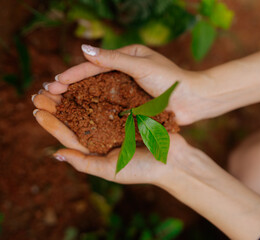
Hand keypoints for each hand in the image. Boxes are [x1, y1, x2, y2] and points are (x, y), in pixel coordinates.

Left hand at [32, 90, 259, 239]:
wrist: (175, 160)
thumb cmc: (143, 169)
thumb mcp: (111, 170)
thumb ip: (84, 164)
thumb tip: (56, 154)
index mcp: (97, 149)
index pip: (69, 136)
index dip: (52, 123)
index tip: (38, 110)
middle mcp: (105, 134)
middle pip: (77, 117)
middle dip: (60, 104)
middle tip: (41, 90)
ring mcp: (119, 121)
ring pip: (92, 104)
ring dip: (75, 93)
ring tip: (60, 81)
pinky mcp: (132, 110)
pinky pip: (112, 98)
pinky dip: (99, 89)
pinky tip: (89, 79)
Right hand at [44, 44, 209, 124]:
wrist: (193, 100)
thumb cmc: (170, 79)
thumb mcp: (140, 65)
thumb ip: (112, 59)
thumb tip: (83, 50)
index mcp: (127, 57)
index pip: (95, 64)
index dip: (74, 74)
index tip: (55, 83)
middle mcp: (126, 72)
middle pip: (93, 79)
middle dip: (72, 87)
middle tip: (49, 95)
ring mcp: (129, 89)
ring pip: (99, 93)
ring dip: (80, 100)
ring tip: (59, 107)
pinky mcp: (134, 104)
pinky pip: (111, 106)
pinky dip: (96, 110)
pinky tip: (82, 117)